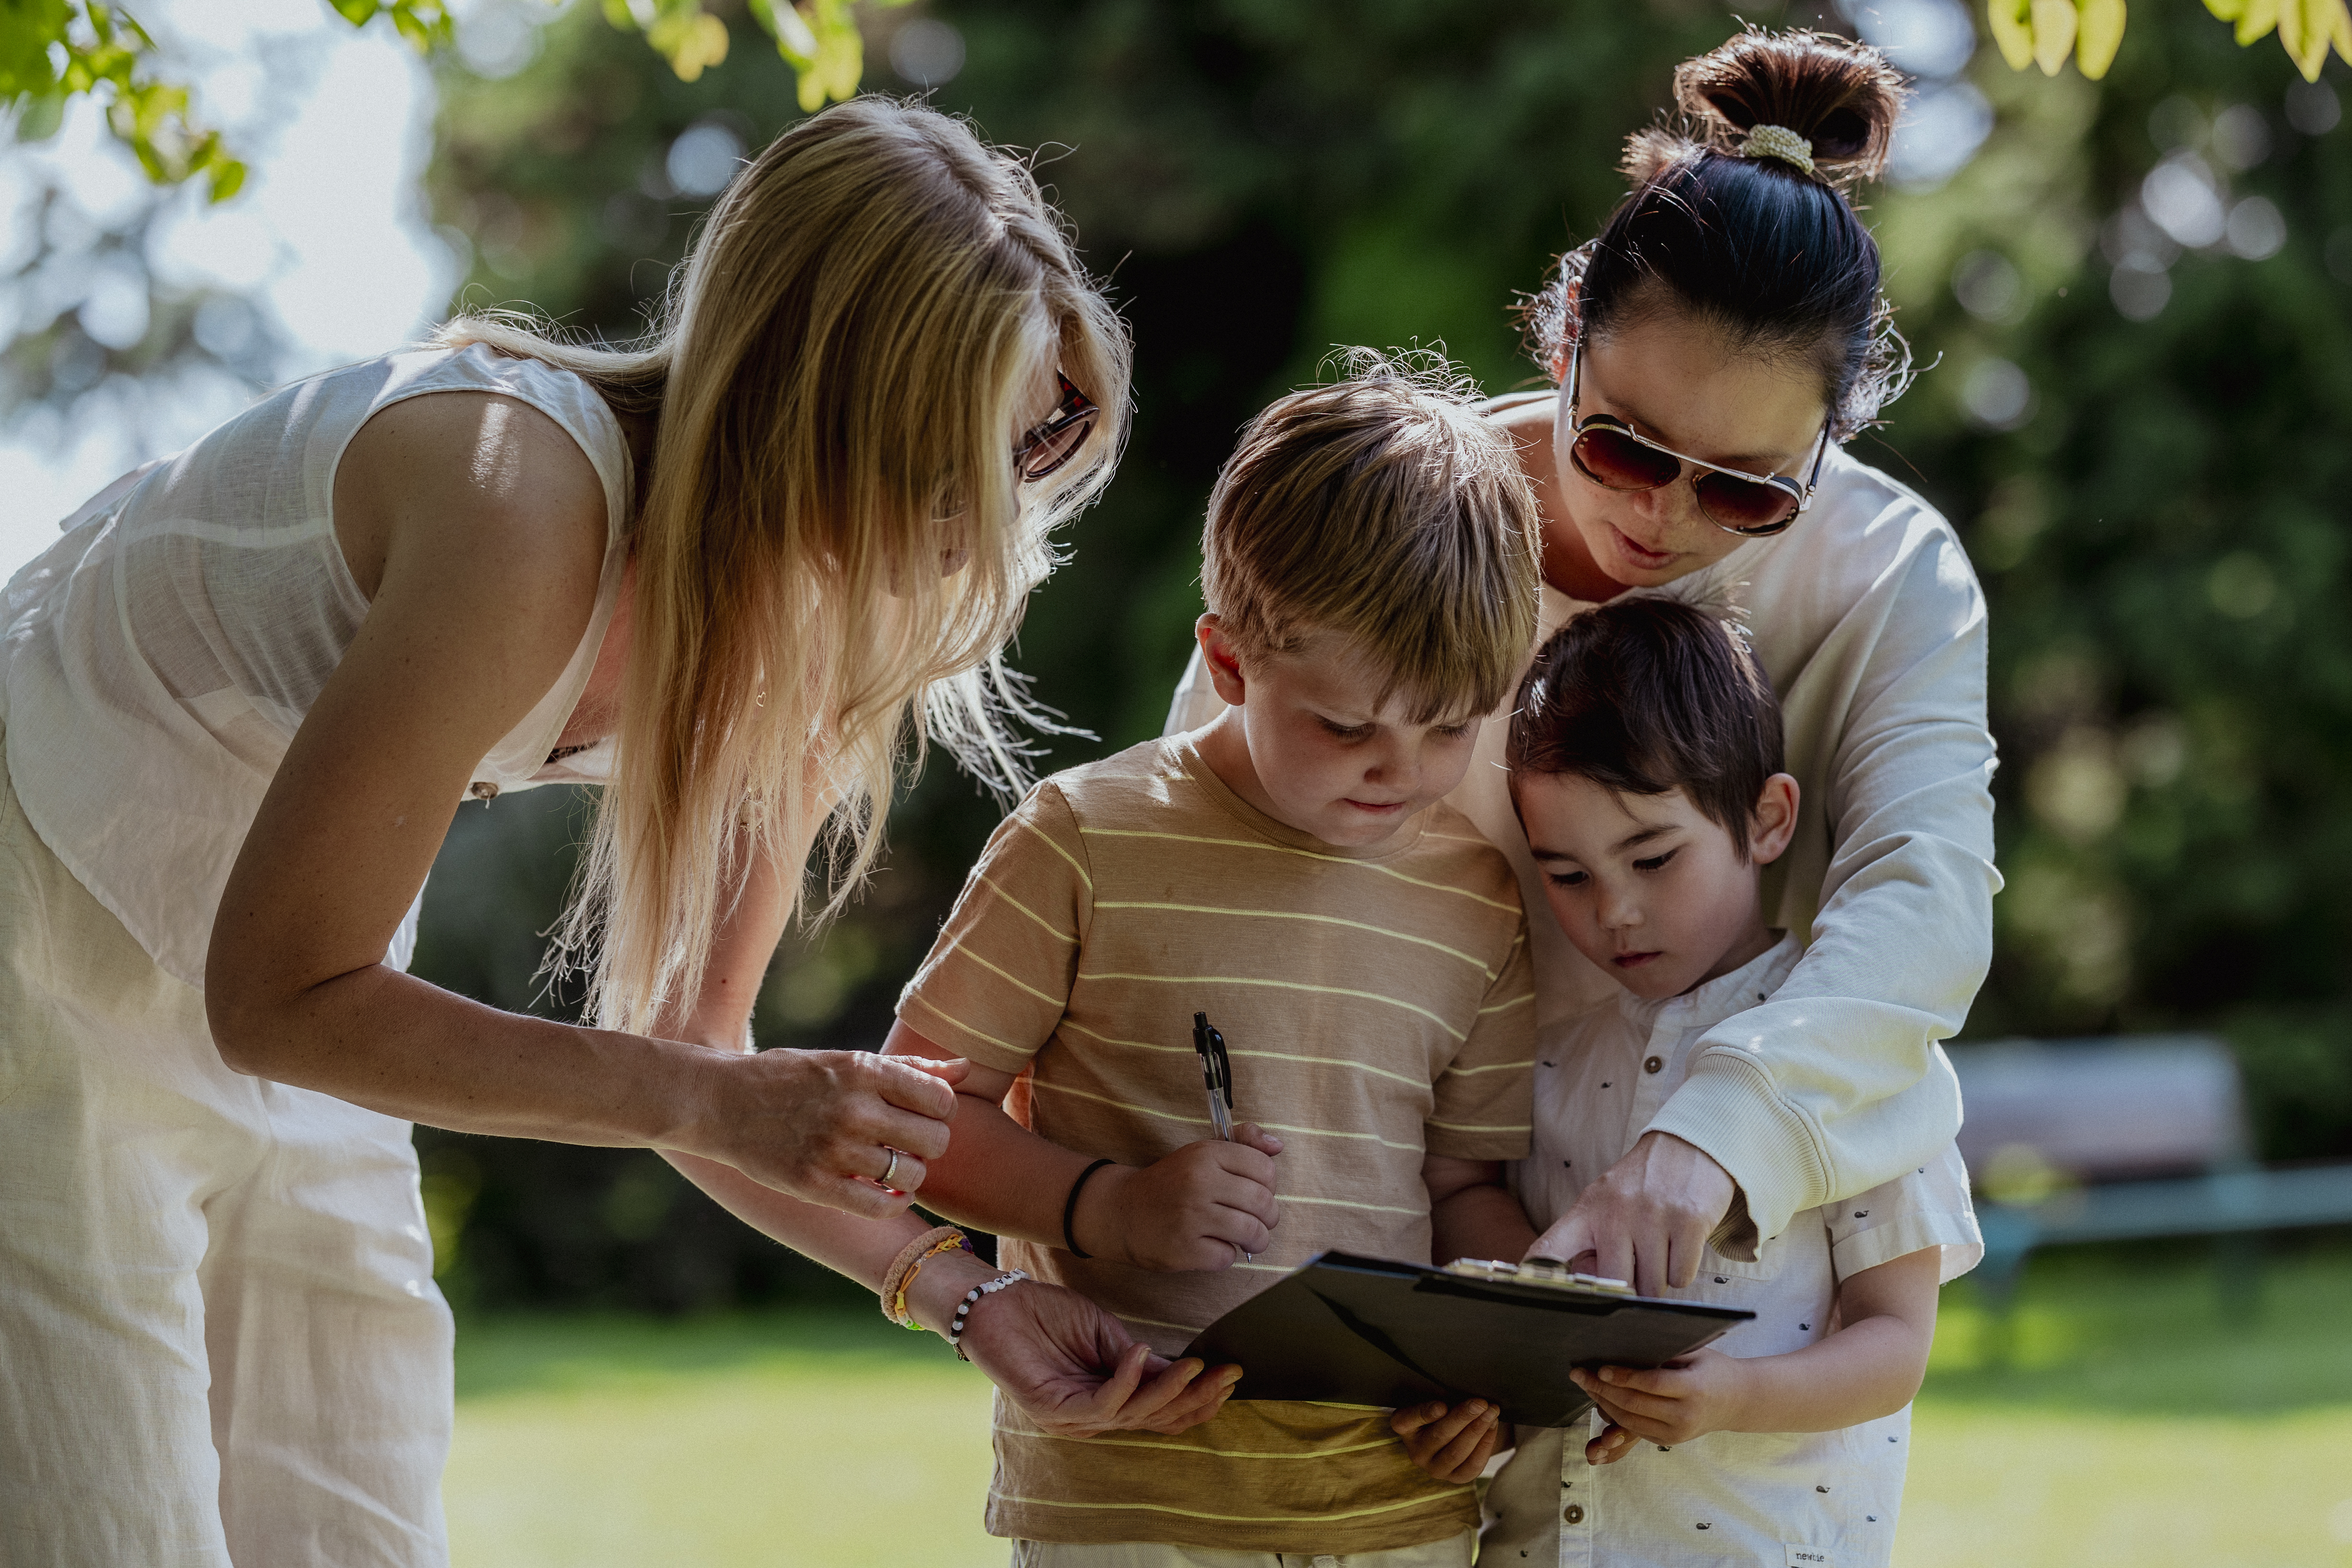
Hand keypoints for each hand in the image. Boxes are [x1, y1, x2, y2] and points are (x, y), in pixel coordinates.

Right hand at [677, 1048, 967, 1218]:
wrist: (721, 1102)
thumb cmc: (791, 1077)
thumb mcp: (848, 1062)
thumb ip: (910, 1068)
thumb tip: (966, 1069)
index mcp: (863, 1070)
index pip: (941, 1099)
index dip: (940, 1110)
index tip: (921, 1114)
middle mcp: (853, 1109)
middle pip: (934, 1140)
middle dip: (928, 1144)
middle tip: (908, 1143)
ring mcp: (834, 1149)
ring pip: (912, 1176)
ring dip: (911, 1175)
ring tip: (892, 1165)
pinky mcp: (815, 1184)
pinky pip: (881, 1207)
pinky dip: (893, 1205)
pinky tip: (884, 1193)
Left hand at [954, 1273, 1241, 1436]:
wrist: (995, 1303)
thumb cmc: (1045, 1314)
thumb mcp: (1104, 1333)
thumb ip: (1139, 1358)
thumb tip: (1183, 1370)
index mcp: (1109, 1399)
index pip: (1163, 1410)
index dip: (1199, 1396)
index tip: (1232, 1372)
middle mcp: (1094, 1417)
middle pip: (1158, 1419)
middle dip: (1197, 1399)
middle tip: (1228, 1375)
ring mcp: (1074, 1418)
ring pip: (1136, 1415)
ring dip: (1171, 1391)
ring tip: (1198, 1365)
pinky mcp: (1053, 1410)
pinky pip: (1102, 1402)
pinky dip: (1128, 1380)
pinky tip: (1145, 1354)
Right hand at [1082, 1124, 1282, 1271]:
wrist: (1122, 1212)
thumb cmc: (1171, 1184)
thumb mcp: (1201, 1153)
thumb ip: (1242, 1143)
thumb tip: (1277, 1146)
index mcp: (1207, 1154)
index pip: (1265, 1169)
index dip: (1268, 1185)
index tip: (1256, 1192)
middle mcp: (1199, 1182)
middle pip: (1263, 1203)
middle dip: (1269, 1218)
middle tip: (1258, 1221)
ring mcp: (1191, 1217)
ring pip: (1252, 1233)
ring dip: (1256, 1240)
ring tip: (1246, 1239)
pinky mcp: (1184, 1249)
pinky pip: (1227, 1257)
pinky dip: (1226, 1256)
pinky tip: (1213, 1247)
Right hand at [1389, 1398, 1506, 1483]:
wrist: (1458, 1430)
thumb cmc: (1445, 1406)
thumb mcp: (1436, 1397)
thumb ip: (1443, 1395)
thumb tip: (1466, 1398)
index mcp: (1404, 1427)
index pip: (1406, 1421)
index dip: (1424, 1414)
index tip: (1441, 1406)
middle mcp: (1415, 1452)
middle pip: (1439, 1436)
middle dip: (1462, 1418)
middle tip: (1480, 1404)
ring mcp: (1434, 1468)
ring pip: (1456, 1452)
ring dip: (1477, 1430)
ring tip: (1491, 1413)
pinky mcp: (1455, 1478)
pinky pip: (1471, 1466)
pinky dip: (1485, 1445)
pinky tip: (1492, 1428)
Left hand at [1523, 1131, 1735, 1295]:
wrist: (1688, 1145)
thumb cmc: (1642, 1183)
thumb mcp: (1605, 1201)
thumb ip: (1590, 1241)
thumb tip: (1587, 1283)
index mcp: (1587, 1209)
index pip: (1551, 1248)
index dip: (1538, 1275)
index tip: (1529, 1292)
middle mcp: (1616, 1212)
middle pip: (1616, 1283)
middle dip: (1630, 1286)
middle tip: (1638, 1263)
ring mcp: (1653, 1216)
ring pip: (1651, 1287)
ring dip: (1658, 1278)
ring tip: (1660, 1246)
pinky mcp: (1688, 1221)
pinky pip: (1680, 1278)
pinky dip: (1681, 1271)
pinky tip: (1679, 1244)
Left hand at [1570, 1347, 1751, 1456]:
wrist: (1737, 1402)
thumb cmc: (1713, 1368)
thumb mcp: (1695, 1352)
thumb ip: (1666, 1351)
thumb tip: (1626, 1341)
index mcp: (1694, 1389)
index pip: (1651, 1384)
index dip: (1623, 1377)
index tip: (1599, 1368)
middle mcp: (1685, 1416)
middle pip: (1635, 1404)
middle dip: (1602, 1390)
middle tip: (1579, 1374)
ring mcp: (1676, 1433)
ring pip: (1630, 1421)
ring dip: (1603, 1403)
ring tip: (1586, 1384)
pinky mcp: (1668, 1442)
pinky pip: (1635, 1430)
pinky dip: (1614, 1416)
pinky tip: (1601, 1400)